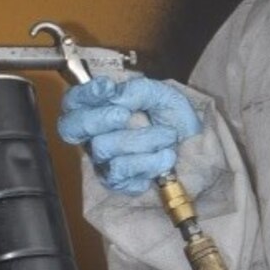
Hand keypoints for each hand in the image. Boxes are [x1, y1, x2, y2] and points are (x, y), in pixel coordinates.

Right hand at [57, 74, 201, 192]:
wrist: (198, 151)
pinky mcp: (117, 182)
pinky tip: (164, 157)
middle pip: (72, 127)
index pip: (74, 101)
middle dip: (98, 118)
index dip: (84, 94)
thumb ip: (139, 89)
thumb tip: (116, 95)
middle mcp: (94, 135)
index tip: (108, 87)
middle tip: (124, 115)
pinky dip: (149, 162)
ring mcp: (102, 160)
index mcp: (100, 109)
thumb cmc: (174, 120)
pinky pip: (120, 172)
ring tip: (167, 137)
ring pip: (103, 148)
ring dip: (143, 140)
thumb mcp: (162, 95)